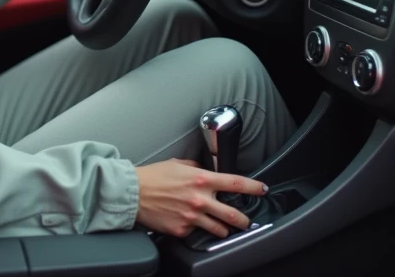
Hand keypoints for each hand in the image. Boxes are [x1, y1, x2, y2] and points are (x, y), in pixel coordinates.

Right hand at [134, 158, 268, 238]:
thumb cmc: (153, 176)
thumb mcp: (178, 164)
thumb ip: (196, 167)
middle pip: (233, 214)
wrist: (132, 193)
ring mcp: (192, 217)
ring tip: (221, 227)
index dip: (253, 187)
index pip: (235, 183)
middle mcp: (200, 199)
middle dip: (244, 219)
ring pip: (219, 229)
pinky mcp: (182, 230)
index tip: (262, 189)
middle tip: (246, 221)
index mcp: (201, 179)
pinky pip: (196, 232)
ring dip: (222, 228)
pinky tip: (189, 223)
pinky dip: (195, 228)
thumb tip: (206, 169)